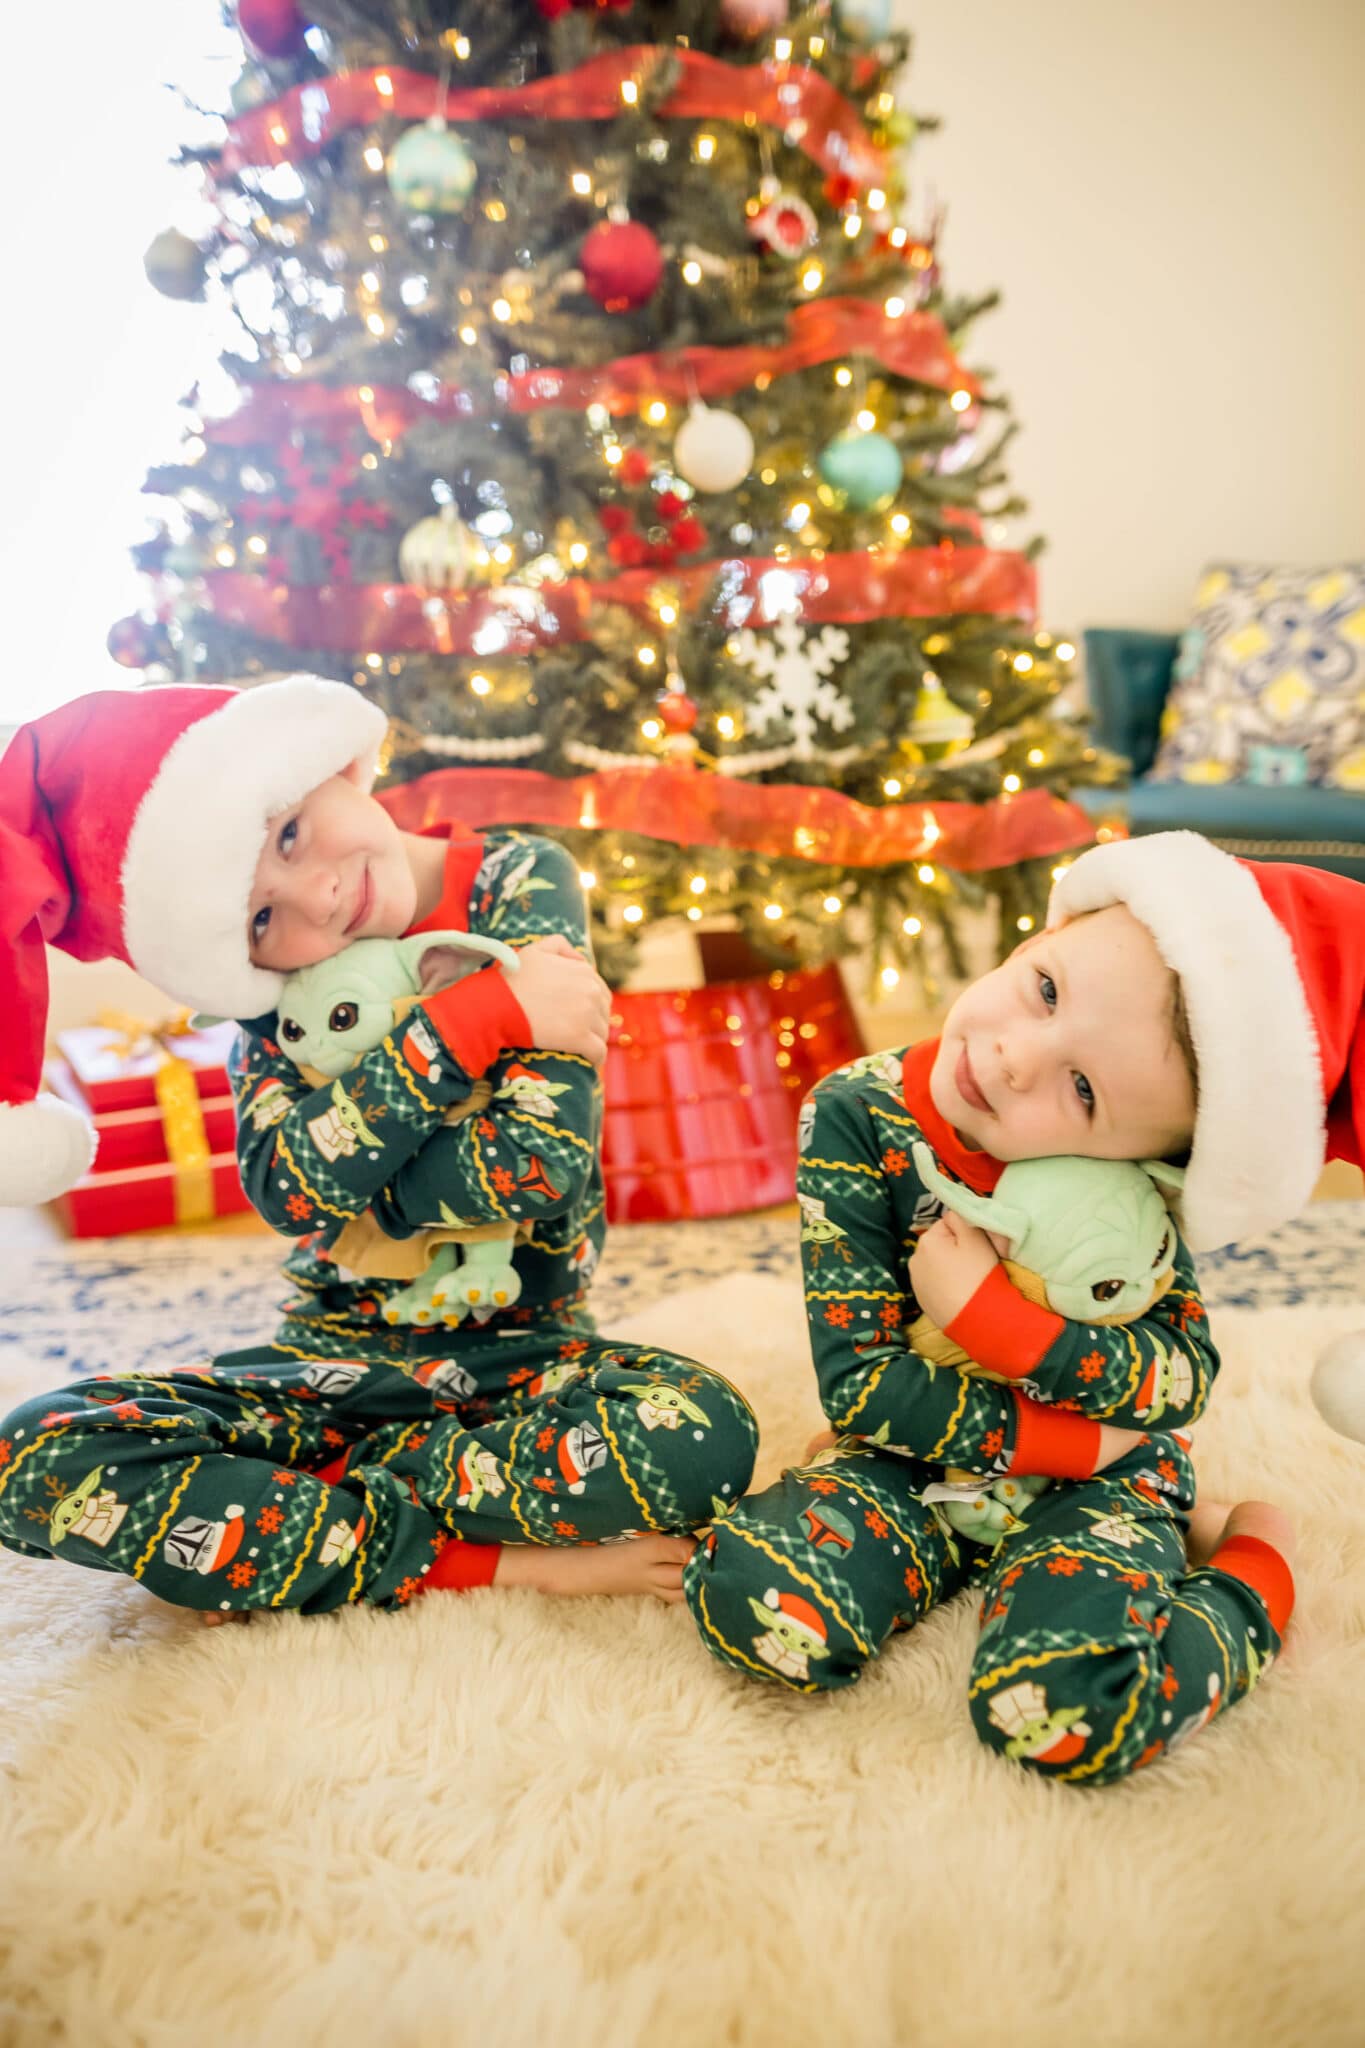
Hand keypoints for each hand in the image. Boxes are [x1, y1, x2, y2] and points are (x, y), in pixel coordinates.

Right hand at [510, 935, 611, 1066]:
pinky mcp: (580, 1039)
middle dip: (594, 1022)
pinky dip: (595, 1058)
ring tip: (579, 1049)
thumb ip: (559, 945)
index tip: (577, 1015)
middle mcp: (591, 991)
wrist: (498, 1006)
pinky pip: (599, 1052)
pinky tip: (588, 1062)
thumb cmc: (512, 979)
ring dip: (593, 1040)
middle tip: (577, 1033)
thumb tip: (580, 958)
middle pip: (603, 1013)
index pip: (600, 991)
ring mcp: (588, 1015)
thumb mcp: (534, 950)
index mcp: (584, 971)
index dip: (590, 1005)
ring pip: (602, 1033)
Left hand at [907, 1211, 999, 1329]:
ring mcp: (916, 1282)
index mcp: (926, 1241)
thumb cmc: (978, 1275)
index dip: (969, 1233)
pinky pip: (937, 1283)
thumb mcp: (976, 1238)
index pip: (950, 1224)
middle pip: (943, 1244)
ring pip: (939, 1264)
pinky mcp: (922, 1300)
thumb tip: (954, 1212)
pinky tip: (961, 1294)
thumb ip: (962, 1217)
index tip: (983, 1247)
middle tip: (978, 1265)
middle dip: (958, 1250)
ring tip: (970, 1281)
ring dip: (952, 1267)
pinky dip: (948, 1284)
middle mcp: (915, 1259)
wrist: (978, 1321)